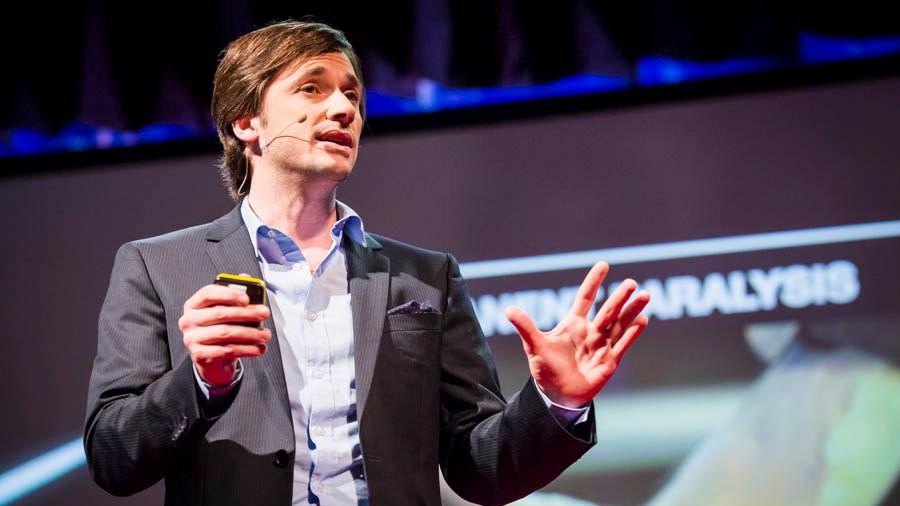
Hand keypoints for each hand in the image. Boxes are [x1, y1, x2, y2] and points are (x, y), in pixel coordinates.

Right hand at [179, 284, 270, 385]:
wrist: (212, 360)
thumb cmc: (221, 330)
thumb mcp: (226, 311)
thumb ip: (234, 294)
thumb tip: (245, 277)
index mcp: (194, 305)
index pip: (208, 293)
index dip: (229, 294)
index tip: (247, 298)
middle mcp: (189, 320)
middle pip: (220, 313)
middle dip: (247, 313)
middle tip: (264, 313)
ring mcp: (192, 338)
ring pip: (226, 333)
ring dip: (251, 333)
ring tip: (265, 334)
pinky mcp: (199, 355)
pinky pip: (227, 350)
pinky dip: (247, 349)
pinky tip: (258, 348)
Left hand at [505, 261, 649, 407]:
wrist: (557, 396)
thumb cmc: (545, 369)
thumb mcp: (535, 346)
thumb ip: (526, 327)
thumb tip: (507, 310)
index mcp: (573, 324)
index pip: (585, 297)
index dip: (593, 282)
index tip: (604, 265)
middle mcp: (590, 332)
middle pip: (607, 310)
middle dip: (619, 297)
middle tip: (632, 283)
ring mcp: (602, 345)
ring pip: (619, 324)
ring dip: (632, 310)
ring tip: (645, 295)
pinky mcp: (610, 361)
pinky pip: (623, 344)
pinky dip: (633, 333)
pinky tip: (643, 320)